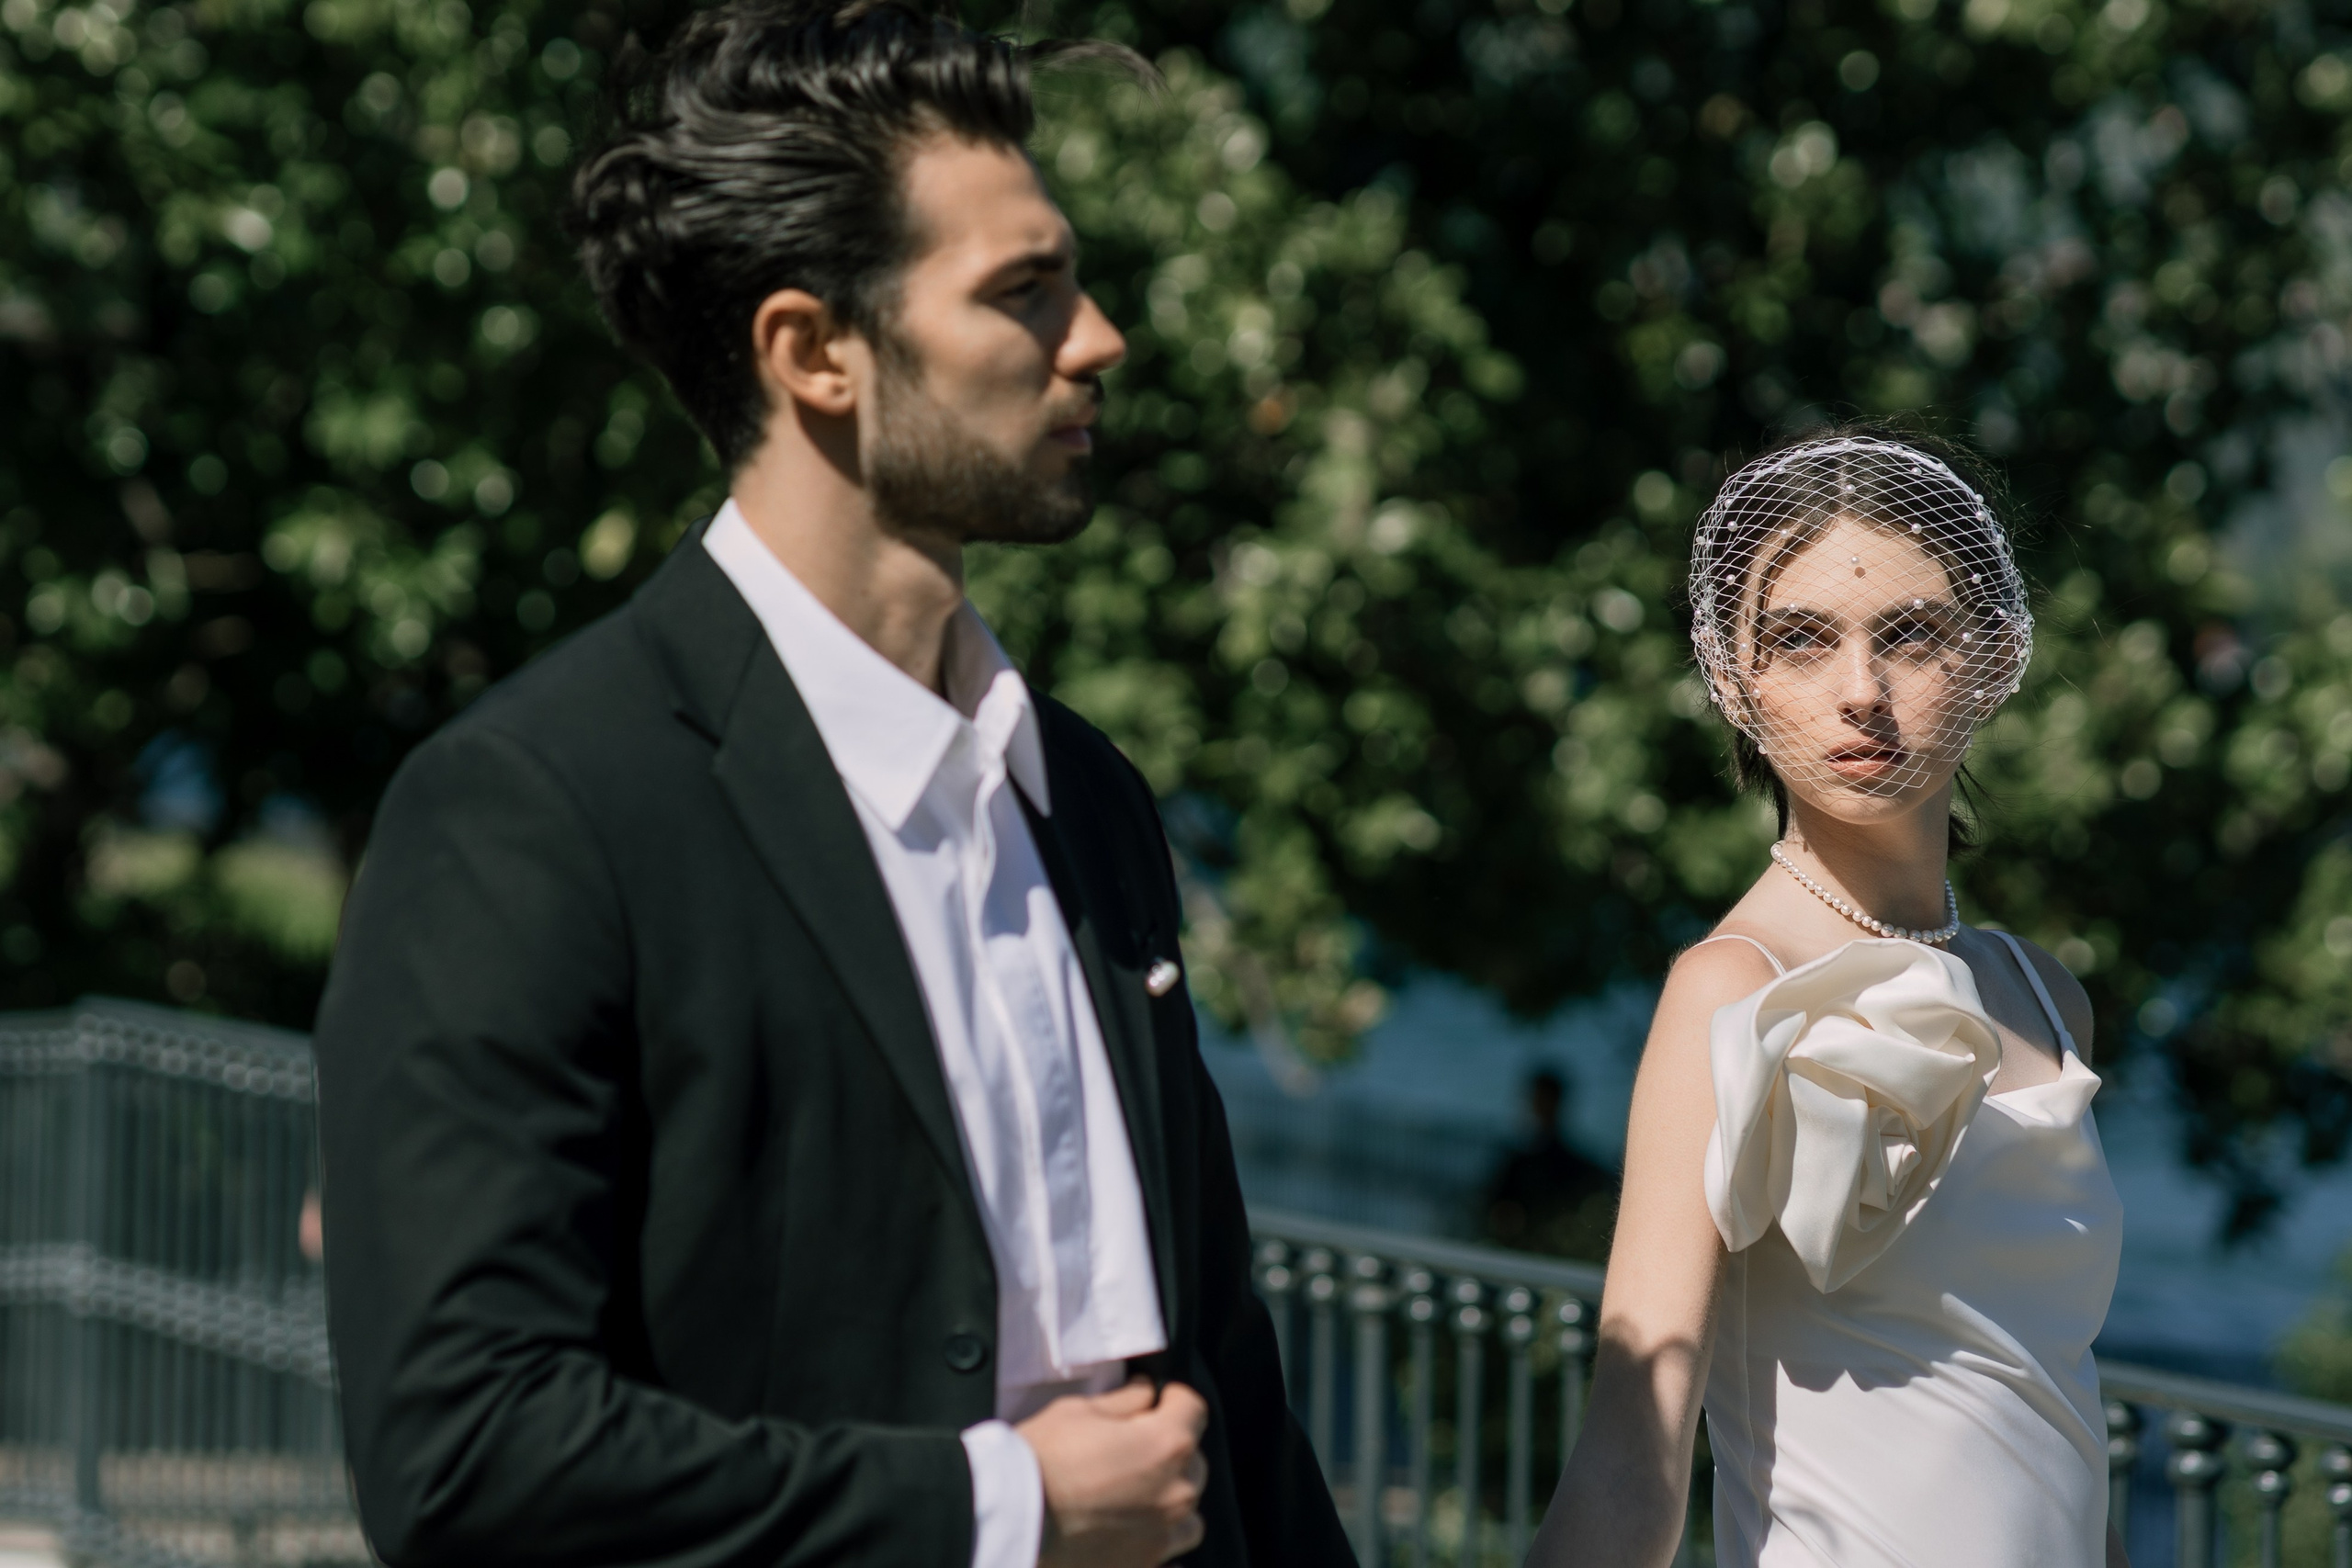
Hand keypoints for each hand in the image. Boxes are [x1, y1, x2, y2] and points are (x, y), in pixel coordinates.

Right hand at [1017, 1376, 1207, 1566]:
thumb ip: (1125, 1400)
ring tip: (1135, 1491)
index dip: (1174, 1398)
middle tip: (1132, 1444)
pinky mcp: (1143, 1565)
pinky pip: (1169, 1548)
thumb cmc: (1041, 1460)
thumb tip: (1146, 1393)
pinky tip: (1131, 1526)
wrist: (1009, 1517)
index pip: (1193, 1409)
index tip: (1160, 1399)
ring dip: (1170, 1495)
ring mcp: (1162, 1535)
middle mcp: (1175, 1493)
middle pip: (1193, 1460)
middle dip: (1169, 1447)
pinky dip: (1157, 1535)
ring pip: (1188, 1510)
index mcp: (1166, 1445)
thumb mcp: (1079, 1410)